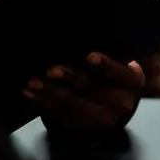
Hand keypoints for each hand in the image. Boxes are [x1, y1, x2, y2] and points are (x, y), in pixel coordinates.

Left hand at [24, 53, 143, 130]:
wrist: (120, 101)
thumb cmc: (116, 70)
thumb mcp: (121, 61)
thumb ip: (109, 53)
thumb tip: (83, 34)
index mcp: (131, 82)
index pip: (118, 73)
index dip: (104, 65)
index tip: (89, 56)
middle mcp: (119, 103)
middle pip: (92, 90)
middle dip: (70, 79)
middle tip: (51, 70)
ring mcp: (100, 118)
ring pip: (73, 105)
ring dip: (50, 92)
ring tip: (33, 81)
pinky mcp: (81, 124)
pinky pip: (59, 114)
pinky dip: (42, 102)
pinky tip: (28, 91)